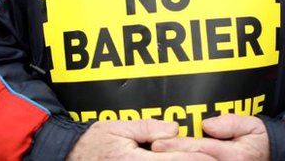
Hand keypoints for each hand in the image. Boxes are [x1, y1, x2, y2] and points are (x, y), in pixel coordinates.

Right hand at [67, 120, 213, 160]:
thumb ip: (149, 128)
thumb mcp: (119, 127)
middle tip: (214, 158)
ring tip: (204, 160)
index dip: (197, 159)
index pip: (174, 160)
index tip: (213, 155)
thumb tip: (174, 129)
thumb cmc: (93, 141)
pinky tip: (180, 160)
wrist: (70, 156)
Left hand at [152, 114, 269, 159]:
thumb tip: (207, 125)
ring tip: (155, 158)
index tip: (158, 143)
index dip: (178, 146)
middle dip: (171, 157)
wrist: (272, 157)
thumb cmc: (258, 140)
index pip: (201, 149)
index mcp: (235, 156)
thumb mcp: (252, 125)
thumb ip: (231, 123)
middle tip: (151, 151)